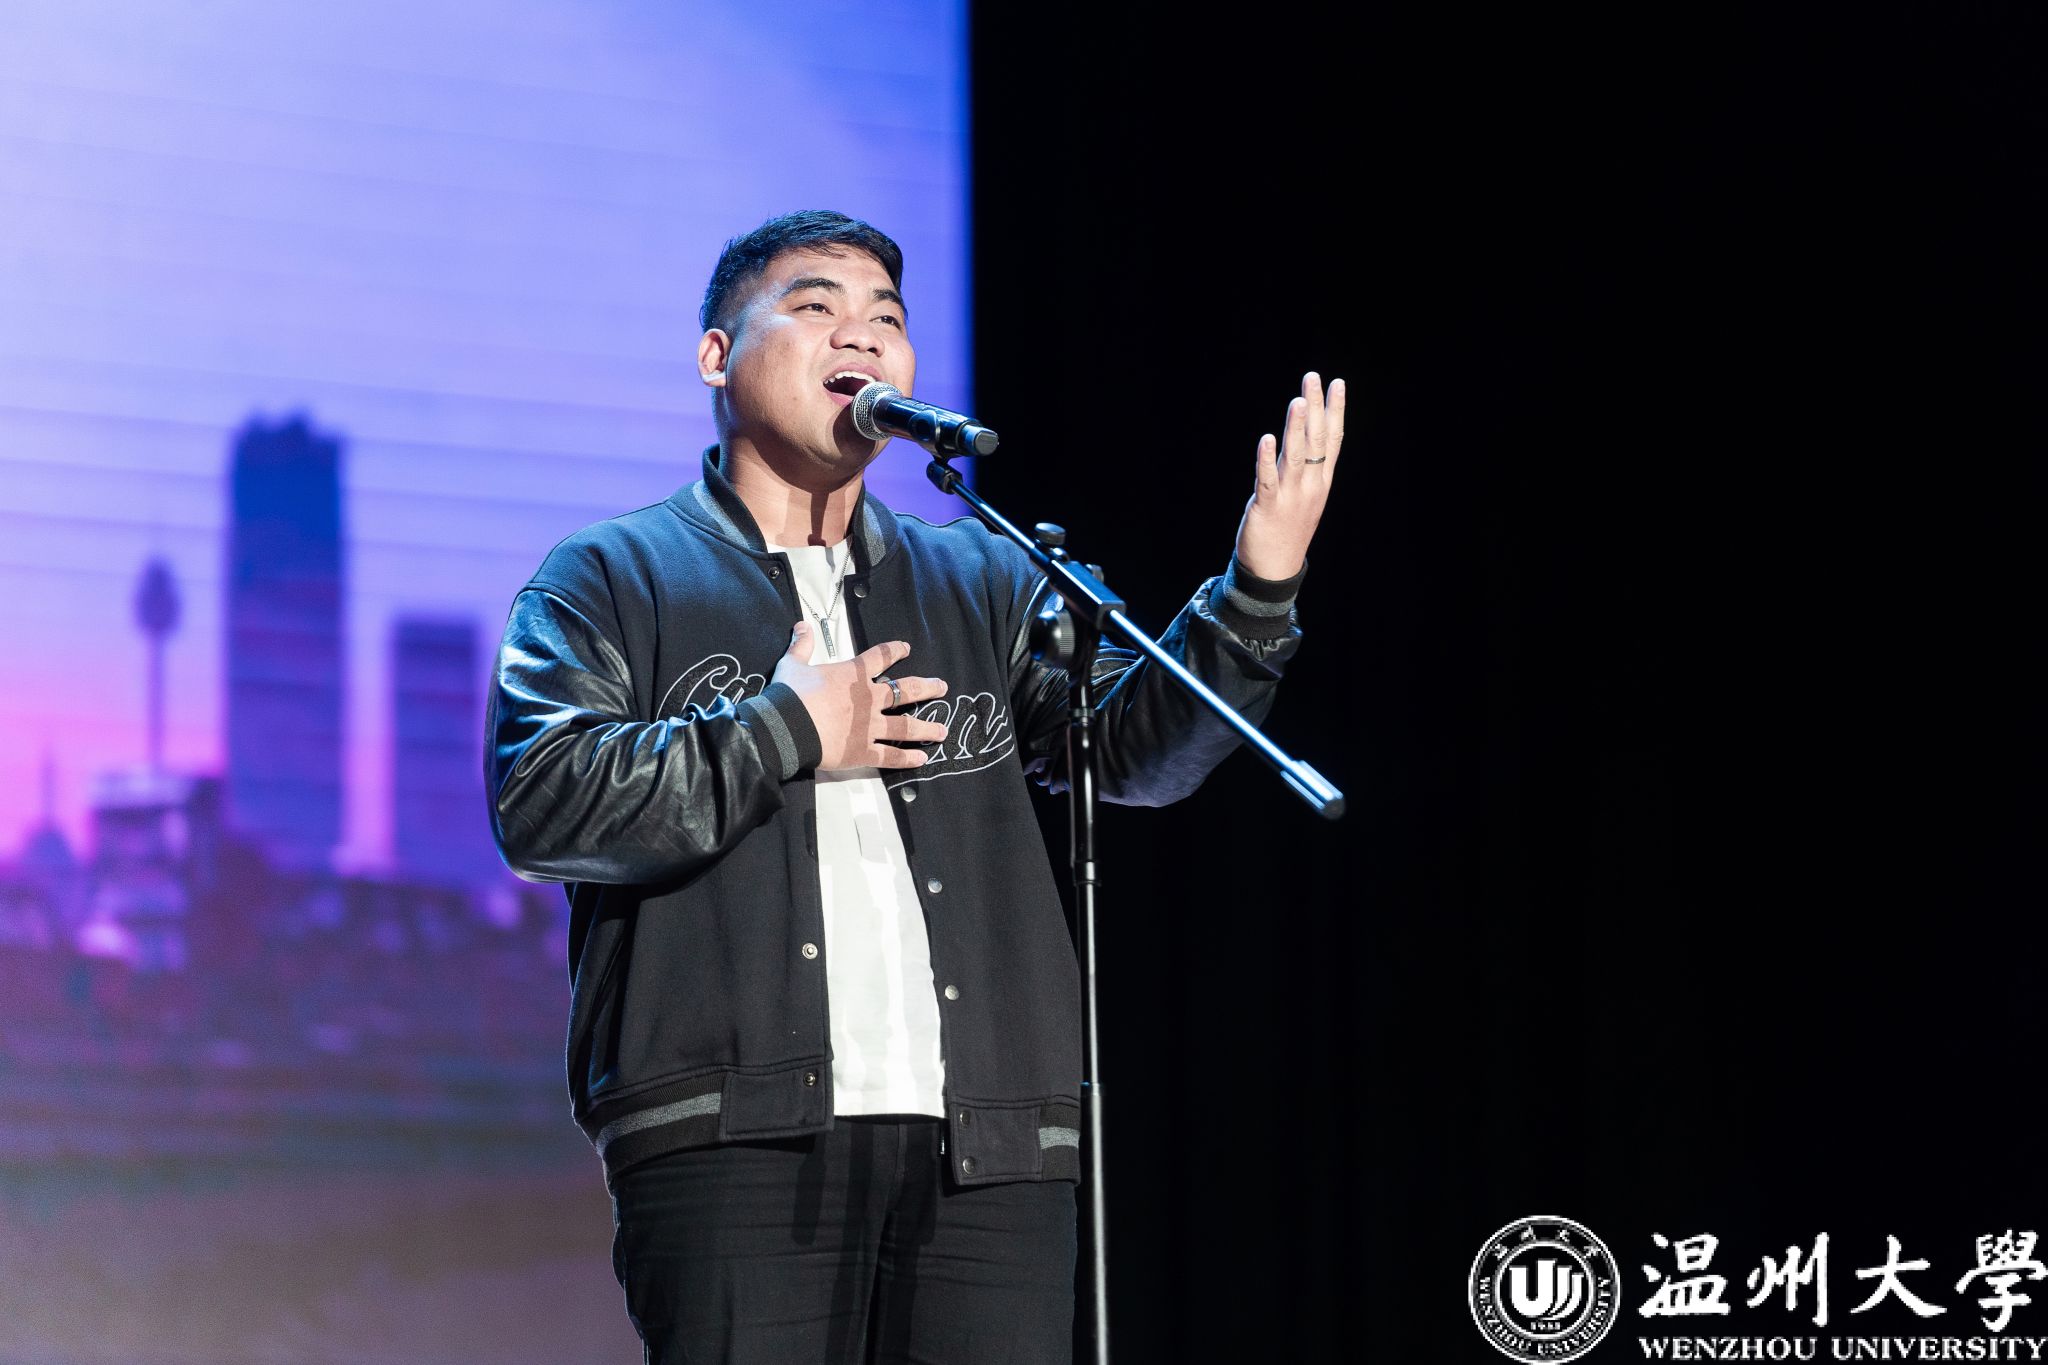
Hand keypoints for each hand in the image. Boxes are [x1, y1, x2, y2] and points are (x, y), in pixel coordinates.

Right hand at [772, 624, 949, 770]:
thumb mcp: (792, 664)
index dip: (895, 651)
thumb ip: (801, 645)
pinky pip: (891, 756)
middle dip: (927, 688)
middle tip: (943, 687)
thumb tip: (802, 624)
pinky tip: (923, 758)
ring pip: (907, 726)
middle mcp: (869, 700)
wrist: (785, 727)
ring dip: (927, 728)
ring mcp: (870, 727)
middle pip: (907, 690)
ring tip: (942, 730)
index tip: (906, 648)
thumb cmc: (789, 694)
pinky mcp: (864, 752)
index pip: (880, 657)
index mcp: (853, 676)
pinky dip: (908, 757)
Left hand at [1234, 371, 1344, 579]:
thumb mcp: (1304, 496)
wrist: (1275, 569)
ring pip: (1295, 455)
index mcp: (1321, 481)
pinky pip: (1268, 479)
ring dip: (1296, 427)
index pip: (1332, 439)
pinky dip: (1267, 458)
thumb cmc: (1287, 529)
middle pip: (1315, 440)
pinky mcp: (1268, 506)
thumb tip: (1305, 435)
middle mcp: (1310, 485)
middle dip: (1315, 408)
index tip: (1337, 383)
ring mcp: (1291, 496)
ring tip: (1298, 400)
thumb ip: (1306, 468)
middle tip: (1313, 378)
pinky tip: (1267, 438)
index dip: (1335, 410)